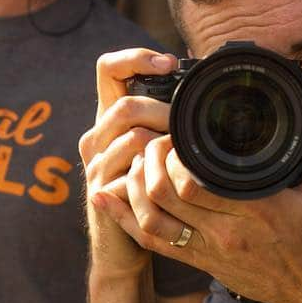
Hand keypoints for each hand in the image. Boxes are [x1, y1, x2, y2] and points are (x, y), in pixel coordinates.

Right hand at [79, 48, 176, 277]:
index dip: (135, 58)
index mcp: (110, 119)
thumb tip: (206, 88)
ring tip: (187, 155)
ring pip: (132, 137)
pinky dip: (158, 175)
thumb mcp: (156, 150)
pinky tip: (175, 180)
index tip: (168, 63)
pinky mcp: (102, 191)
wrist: (124, 244)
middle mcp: (96, 137)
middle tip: (189, 126)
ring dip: (165, 144)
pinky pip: (132, 174)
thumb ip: (169, 120)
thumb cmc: (150, 193)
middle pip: (124, 104)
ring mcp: (96, 165)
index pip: (108, 68)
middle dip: (164, 111)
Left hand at [102, 115, 301, 302]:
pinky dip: (123, 218)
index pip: (193, 183)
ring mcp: (209, 251)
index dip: (175, 155)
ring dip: (135, 185)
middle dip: (151, 160)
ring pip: (150, 217)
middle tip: (157, 139)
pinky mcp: (199, 263)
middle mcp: (226, 233)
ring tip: (141, 160)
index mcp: (257, 211)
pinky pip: (151, 241)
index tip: (177, 133)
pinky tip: (107, 197)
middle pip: (163, 195)